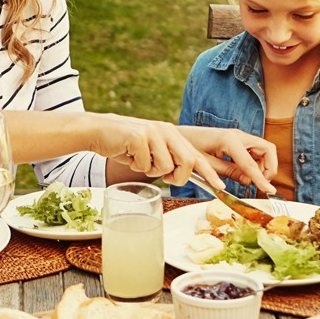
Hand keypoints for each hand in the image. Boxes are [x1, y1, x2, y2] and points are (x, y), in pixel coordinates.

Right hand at [97, 116, 273, 194]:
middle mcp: (167, 130)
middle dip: (177, 177)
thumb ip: (169, 159)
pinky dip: (135, 166)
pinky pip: (145, 165)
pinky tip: (128, 155)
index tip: (221, 188)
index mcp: (173, 134)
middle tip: (164, 177)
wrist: (98, 130)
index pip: (196, 156)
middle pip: (187, 162)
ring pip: (165, 167)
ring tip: (138, 159)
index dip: (210, 174)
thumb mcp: (152, 151)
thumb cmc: (126, 145)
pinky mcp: (139, 136)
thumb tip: (182, 176)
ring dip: (150, 171)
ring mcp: (153, 132)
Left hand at [176, 123, 278, 194]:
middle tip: (260, 183)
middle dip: (269, 168)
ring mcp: (239, 136)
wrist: (180, 136)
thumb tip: (248, 181)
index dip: (262, 179)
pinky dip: (256, 162)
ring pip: (264, 150)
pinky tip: (244, 172)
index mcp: (229, 140)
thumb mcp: (207, 165)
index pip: (251, 164)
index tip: (270, 191)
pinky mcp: (238, 140)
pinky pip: (255, 151)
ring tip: (250, 179)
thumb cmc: (189, 148)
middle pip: (267, 150)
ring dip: (263, 165)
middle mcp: (238, 135)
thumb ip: (229, 172)